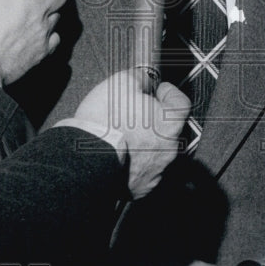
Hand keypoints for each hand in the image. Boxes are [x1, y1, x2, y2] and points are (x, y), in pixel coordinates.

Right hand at [72, 70, 189, 197]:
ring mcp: (157, 171)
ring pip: (158, 151)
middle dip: (155, 118)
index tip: (158, 90)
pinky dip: (135, 162)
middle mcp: (169, 149)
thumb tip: (144, 78)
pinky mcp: (142, 187)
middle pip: (169, 128)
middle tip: (136, 112)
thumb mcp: (122, 82)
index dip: (169, 93)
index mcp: (169, 123)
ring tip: (124, 135)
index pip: (182, 102)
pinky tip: (120, 154)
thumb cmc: (104, 122)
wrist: (83, 159)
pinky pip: (144, 171)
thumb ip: (140, 78)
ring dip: (146, 142)